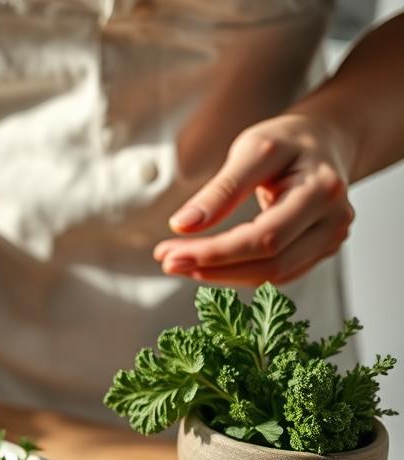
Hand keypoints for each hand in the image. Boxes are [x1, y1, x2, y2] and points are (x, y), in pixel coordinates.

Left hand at [155, 114, 354, 285]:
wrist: (323, 143)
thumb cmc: (288, 141)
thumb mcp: (251, 150)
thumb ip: (221, 190)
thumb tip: (183, 226)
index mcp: (321, 191)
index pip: (264, 238)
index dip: (214, 252)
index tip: (170, 254)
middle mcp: (334, 221)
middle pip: (270, 264)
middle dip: (212, 267)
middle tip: (167, 261)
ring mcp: (331, 239)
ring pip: (273, 276)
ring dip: (221, 275)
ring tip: (181, 261)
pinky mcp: (320, 250)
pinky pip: (277, 274)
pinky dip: (239, 273)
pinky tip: (209, 264)